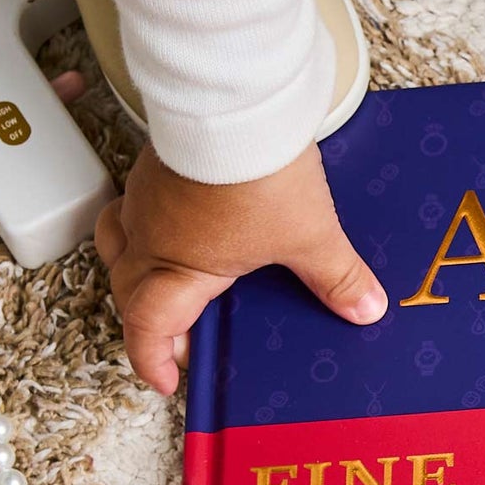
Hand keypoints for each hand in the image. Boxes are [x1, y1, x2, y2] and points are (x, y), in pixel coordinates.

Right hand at [92, 142, 386, 393]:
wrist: (236, 103)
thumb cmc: (259, 174)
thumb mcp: (309, 236)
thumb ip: (335, 276)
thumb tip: (364, 308)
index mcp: (178, 268)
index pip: (146, 326)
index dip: (151, 359)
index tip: (168, 380)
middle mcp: (150, 235)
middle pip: (126, 289)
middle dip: (146, 321)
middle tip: (180, 339)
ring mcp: (146, 197)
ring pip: (120, 243)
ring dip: (137, 269)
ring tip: (167, 281)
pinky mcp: (155, 164)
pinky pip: (138, 206)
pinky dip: (152, 226)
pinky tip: (183, 223)